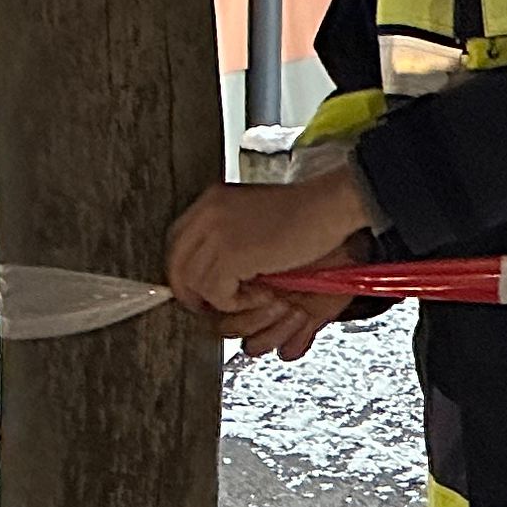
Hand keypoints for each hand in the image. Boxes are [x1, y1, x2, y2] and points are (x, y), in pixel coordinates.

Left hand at [164, 168, 373, 359]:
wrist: (329, 207)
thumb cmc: (305, 212)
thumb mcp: (254, 212)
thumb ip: (228, 230)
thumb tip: (212, 261)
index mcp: (210, 201)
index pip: (177, 241)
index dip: (184, 268)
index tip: (197, 285)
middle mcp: (206, 215)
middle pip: (177, 264)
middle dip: (191, 290)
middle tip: (209, 305)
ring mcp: (215, 235)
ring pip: (195, 283)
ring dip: (221, 298)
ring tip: (251, 296)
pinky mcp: (230, 257)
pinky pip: (217, 294)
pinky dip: (238, 303)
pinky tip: (264, 293)